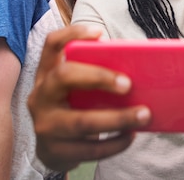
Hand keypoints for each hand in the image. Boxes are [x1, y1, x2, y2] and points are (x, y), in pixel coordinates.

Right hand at [27, 25, 150, 171]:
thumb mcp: (75, 89)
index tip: (100, 33)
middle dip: (98, 77)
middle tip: (128, 84)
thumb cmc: (73, 108)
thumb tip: (136, 68)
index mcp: (47, 73)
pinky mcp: (54, 150)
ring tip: (143, 115)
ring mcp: (44, 124)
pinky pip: (90, 149)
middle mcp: (40, 95)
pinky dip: (115, 143)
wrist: (52, 150)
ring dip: (118, 119)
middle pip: (64, 76)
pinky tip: (130, 136)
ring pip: (82, 121)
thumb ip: (93, 74)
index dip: (73, 34)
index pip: (52, 44)